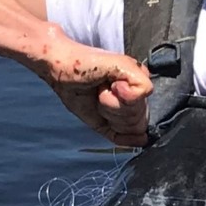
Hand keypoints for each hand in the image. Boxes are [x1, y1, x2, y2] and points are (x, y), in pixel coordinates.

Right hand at [34, 28, 151, 148]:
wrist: (61, 70)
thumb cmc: (75, 89)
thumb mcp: (100, 121)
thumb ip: (122, 133)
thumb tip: (143, 139)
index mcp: (131, 99)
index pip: (139, 129)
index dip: (117, 125)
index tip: (100, 108)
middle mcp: (136, 86)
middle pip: (139, 122)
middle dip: (114, 116)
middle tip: (99, 97)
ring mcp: (136, 75)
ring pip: (138, 110)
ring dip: (111, 105)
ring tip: (100, 89)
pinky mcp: (133, 67)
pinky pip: (141, 94)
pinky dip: (119, 95)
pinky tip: (107, 83)